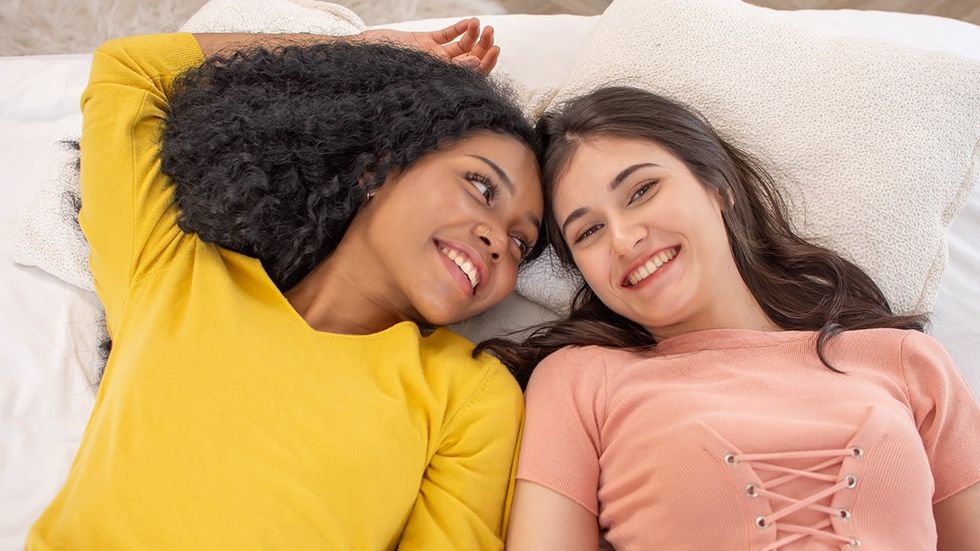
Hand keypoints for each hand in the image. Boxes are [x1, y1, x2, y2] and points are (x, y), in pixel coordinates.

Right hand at [360, 18, 499, 75]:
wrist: (361, 58)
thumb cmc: (385, 73)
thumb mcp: (417, 73)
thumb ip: (445, 69)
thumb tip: (475, 64)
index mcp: (440, 85)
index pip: (470, 78)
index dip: (485, 66)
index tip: (495, 51)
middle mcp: (439, 72)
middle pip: (469, 62)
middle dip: (483, 49)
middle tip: (492, 35)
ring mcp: (433, 56)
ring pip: (460, 46)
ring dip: (473, 36)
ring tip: (480, 25)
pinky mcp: (424, 41)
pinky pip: (446, 35)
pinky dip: (458, 29)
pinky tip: (469, 22)